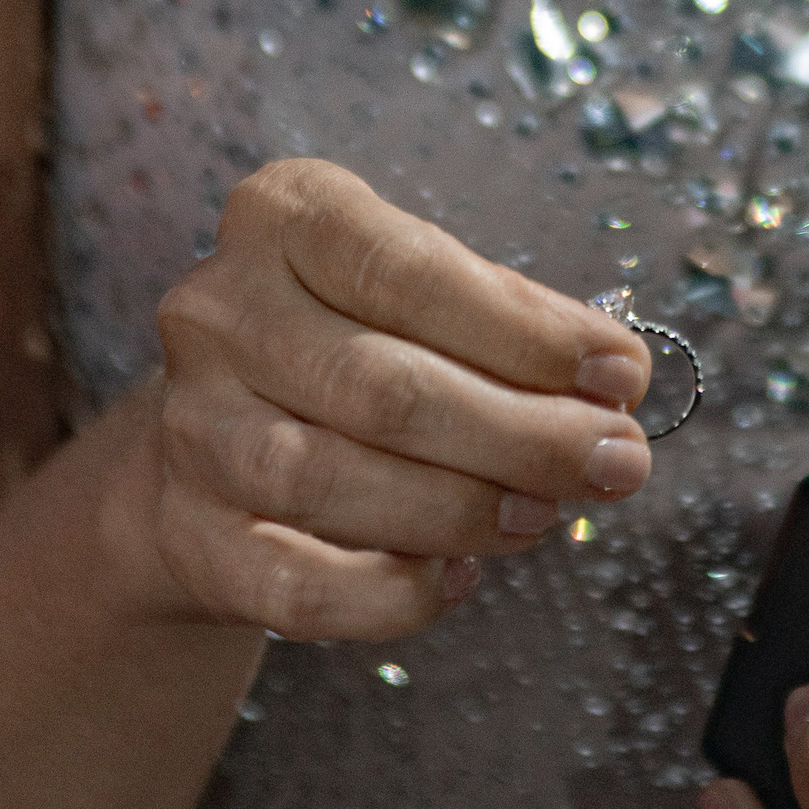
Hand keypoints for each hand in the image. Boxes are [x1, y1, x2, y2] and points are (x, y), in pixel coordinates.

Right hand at [121, 160, 652, 640]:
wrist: (210, 436)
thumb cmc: (352, 344)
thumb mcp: (423, 295)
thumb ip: (511, 324)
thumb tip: (614, 384)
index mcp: (285, 216)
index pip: (406, 269)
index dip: (525, 330)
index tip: (621, 373)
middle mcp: (218, 310)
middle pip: (380, 385)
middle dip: (520, 434)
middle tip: (613, 462)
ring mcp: (192, 425)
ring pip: (328, 479)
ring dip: (461, 508)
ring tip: (546, 515)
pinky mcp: (188, 533)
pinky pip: (293, 582)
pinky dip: (389, 592)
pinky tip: (460, 576)